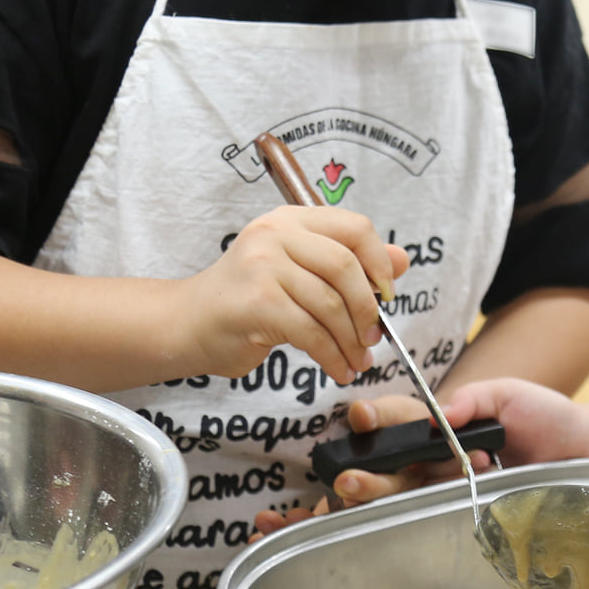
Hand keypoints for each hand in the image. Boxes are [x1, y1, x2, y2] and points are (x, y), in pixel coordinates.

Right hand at [168, 205, 407, 386]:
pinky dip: (332, 356)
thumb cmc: (247, 300)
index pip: (355, 228)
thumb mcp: (300, 272)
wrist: (186, 325)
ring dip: (351, 340)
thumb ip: (349, 262)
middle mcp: (276, 234)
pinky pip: (312, 333)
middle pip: (347, 266)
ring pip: (331, 305)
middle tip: (373, 337)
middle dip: (368, 308)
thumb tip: (403, 259)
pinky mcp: (257, 302)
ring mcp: (263, 265)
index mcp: (291, 220)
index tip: (386, 294)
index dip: (380, 262)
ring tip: (357, 360)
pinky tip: (338, 368)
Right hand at [317, 376, 588, 506]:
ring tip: (354, 492)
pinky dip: (404, 517)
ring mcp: (451, 485)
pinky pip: (431, 514)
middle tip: (348, 477)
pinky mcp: (466, 509)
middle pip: (392, 463)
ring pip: (402, 492)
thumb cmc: (547, 416)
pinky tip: (383, 519)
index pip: (400, 419)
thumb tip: (441, 413)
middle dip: (365, 469)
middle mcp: (440, 456)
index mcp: (444, 423)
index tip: (364, 417)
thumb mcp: (509, 393)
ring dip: (375, 493)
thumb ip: (474, 398)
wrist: (583, 450)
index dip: (377, 418)